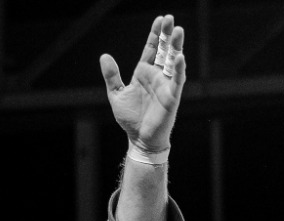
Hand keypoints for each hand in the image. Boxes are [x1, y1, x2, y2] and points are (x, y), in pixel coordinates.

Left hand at [100, 14, 185, 152]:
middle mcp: (157, 76)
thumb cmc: (130, 118)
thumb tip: (104, 56)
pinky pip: (177, 80)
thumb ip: (111, 75)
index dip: (155, 34)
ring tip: (178, 30)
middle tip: (170, 18)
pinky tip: (180, 57)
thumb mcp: (116, 94)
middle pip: (164, 50)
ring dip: (176, 46)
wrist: (139, 139)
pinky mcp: (172, 96)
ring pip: (173, 61)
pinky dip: (179, 68)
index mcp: (144, 73)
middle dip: (167, 35)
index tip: (160, 19)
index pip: (152, 49)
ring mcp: (166, 85)